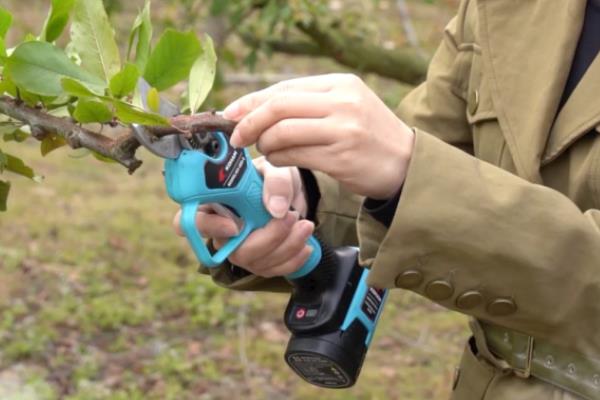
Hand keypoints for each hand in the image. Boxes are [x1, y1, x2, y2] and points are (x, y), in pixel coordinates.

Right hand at [173, 157, 314, 276]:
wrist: (292, 193)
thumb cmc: (272, 178)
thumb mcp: (276, 169)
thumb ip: (275, 181)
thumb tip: (275, 209)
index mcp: (212, 204)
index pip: (190, 223)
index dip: (209, 229)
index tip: (236, 225)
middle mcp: (221, 231)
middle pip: (232, 250)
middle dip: (266, 238)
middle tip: (290, 217)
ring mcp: (239, 249)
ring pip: (255, 263)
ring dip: (285, 247)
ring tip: (306, 225)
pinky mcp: (258, 262)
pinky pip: (271, 271)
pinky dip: (293, 260)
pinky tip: (306, 245)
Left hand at [223, 73, 414, 199]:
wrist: (406, 162)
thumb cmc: (368, 134)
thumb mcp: (345, 106)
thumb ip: (308, 103)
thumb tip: (256, 107)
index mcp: (341, 84)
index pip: (284, 88)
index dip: (251, 101)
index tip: (230, 114)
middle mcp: (342, 102)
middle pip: (279, 106)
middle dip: (249, 122)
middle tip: (236, 138)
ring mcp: (342, 130)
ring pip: (283, 132)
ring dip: (264, 144)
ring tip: (264, 150)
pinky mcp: (340, 157)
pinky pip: (294, 156)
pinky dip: (278, 159)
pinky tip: (278, 160)